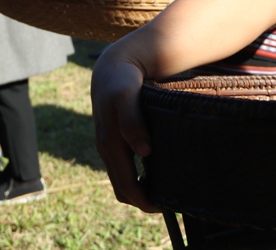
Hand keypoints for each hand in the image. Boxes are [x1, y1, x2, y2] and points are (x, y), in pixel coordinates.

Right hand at [91, 47, 158, 211]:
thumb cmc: (121, 82)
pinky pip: (123, 167)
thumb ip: (133, 123)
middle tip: (167, 204)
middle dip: (142, 200)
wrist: (112, 68)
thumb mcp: (126, 97)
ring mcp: (109, 146)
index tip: (163, 206)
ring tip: (163, 192)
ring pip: (121, 179)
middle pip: (122, 188)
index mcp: (110, 144)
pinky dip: (136, 177)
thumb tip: (144, 152)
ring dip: (139, 190)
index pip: (125, 185)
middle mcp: (108, 149)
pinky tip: (153, 173)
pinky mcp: (114, 140)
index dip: (143, 200)